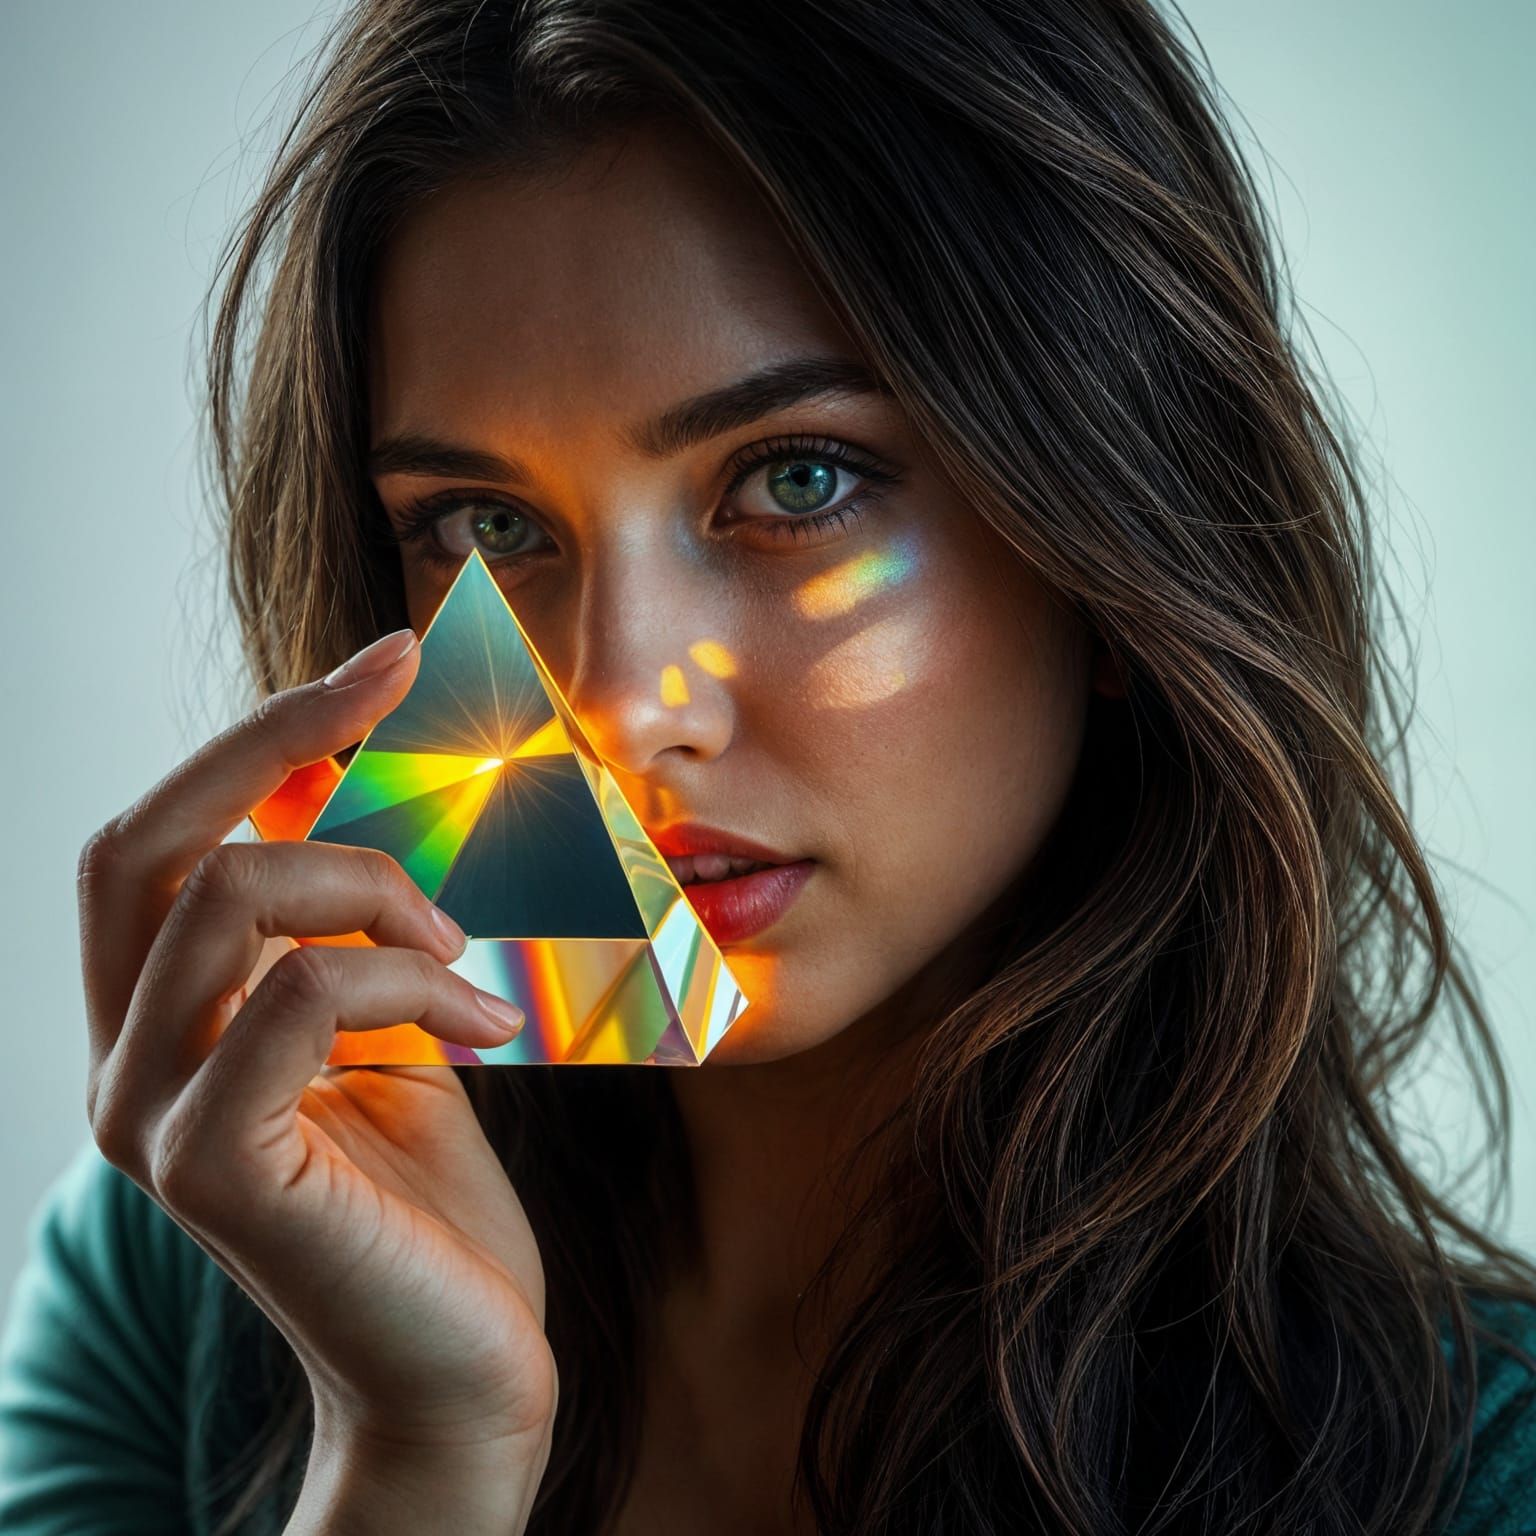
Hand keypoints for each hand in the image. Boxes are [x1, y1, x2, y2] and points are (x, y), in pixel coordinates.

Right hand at [78, 629, 556, 1516]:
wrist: (462, 1358)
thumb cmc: (433, 1197)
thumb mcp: (400, 1023)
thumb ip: (371, 925)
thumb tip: (393, 785)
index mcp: (167, 1020)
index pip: (165, 835)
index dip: (265, 731)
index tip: (387, 659)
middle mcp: (129, 1060)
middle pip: (146, 842)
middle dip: (273, 737)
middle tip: (397, 687)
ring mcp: (151, 1117)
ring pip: (221, 901)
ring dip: (370, 887)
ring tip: (462, 949)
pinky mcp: (209, 1168)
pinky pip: (295, 999)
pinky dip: (409, 981)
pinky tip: (486, 1031)